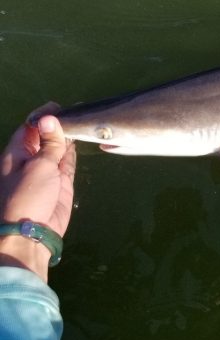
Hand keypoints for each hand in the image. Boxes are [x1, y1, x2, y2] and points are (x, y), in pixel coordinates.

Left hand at [0, 104, 76, 280]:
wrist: (32, 233)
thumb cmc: (28, 196)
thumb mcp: (39, 166)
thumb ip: (49, 143)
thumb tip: (51, 118)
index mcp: (16, 154)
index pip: (29, 127)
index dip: (43, 116)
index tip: (59, 106)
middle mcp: (30, 160)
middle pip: (44, 137)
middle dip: (58, 124)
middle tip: (77, 111)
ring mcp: (47, 172)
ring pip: (58, 148)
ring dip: (67, 137)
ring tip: (83, 121)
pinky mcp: (62, 183)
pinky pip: (68, 162)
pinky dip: (73, 151)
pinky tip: (80, 140)